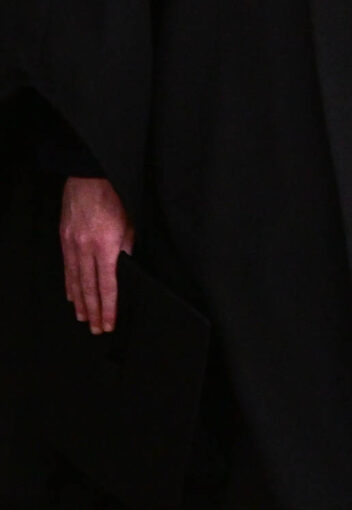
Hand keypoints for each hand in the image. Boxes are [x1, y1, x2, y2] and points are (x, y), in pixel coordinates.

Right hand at [58, 177, 132, 332]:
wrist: (88, 180)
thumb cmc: (113, 199)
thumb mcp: (129, 225)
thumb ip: (126, 249)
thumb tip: (125, 269)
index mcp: (106, 247)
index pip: (108, 286)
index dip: (109, 307)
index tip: (110, 323)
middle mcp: (86, 249)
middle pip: (90, 289)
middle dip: (94, 312)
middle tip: (96, 329)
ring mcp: (72, 246)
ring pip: (76, 282)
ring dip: (80, 303)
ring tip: (84, 319)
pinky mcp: (64, 241)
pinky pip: (67, 269)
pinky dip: (70, 286)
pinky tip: (72, 297)